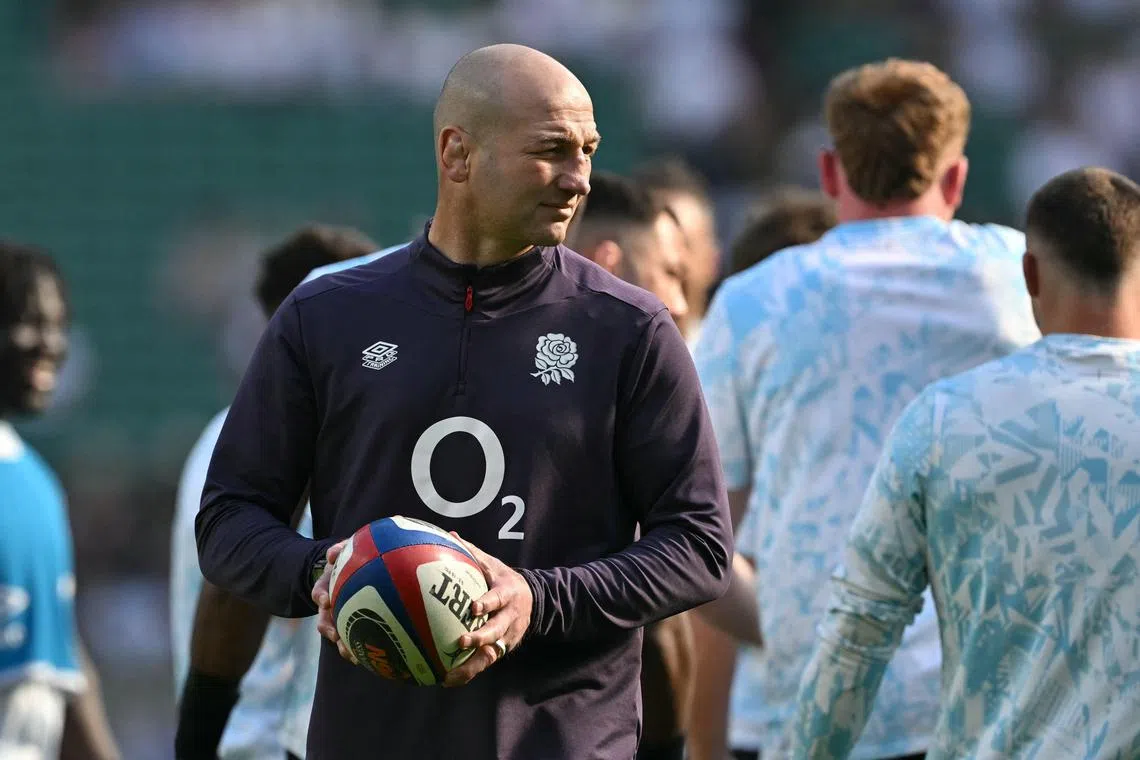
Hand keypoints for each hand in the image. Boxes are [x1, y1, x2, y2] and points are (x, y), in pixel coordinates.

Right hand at [312, 539, 357, 664]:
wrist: (353, 572)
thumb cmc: (351, 560)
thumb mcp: (345, 550)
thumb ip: (339, 549)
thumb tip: (332, 554)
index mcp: (327, 586)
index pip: (319, 591)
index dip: (321, 596)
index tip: (326, 601)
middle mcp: (329, 605)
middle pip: (323, 620)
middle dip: (329, 629)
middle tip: (336, 636)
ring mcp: (338, 617)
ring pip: (336, 635)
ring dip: (342, 645)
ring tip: (351, 655)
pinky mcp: (350, 626)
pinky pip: (352, 641)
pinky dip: (356, 650)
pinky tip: (366, 658)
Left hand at [444, 533, 532, 686]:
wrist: (535, 601)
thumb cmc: (504, 579)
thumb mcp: (493, 564)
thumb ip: (472, 552)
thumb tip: (450, 535)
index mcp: (507, 594)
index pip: (498, 599)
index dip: (488, 603)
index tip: (474, 607)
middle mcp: (509, 617)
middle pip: (496, 630)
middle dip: (480, 637)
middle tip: (461, 641)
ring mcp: (508, 636)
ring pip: (491, 653)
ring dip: (471, 665)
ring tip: (450, 675)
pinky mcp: (503, 649)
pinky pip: (485, 663)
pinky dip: (468, 672)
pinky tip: (447, 680)